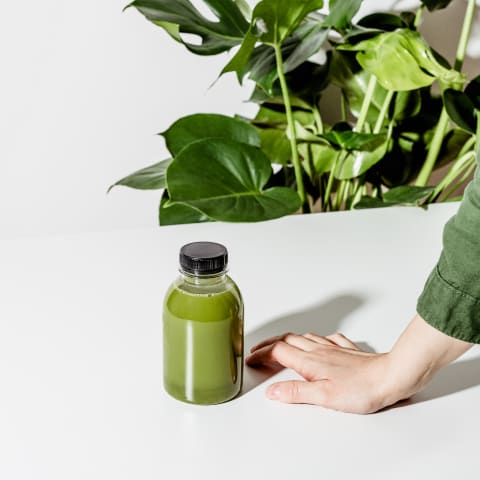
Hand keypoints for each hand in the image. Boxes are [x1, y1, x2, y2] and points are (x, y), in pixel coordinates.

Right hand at [246, 314, 471, 413]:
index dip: (262, 354)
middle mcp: (319, 351)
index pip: (278, 352)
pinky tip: (318, 342)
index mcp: (310, 361)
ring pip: (304, 337)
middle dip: (270, 344)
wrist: (391, 377)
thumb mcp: (324, 396)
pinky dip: (315, 338)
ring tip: (281, 344)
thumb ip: (296, 392)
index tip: (251, 359)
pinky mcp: (347, 351)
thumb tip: (273, 391)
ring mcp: (333, 348)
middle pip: (287, 340)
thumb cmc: (362, 388)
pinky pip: (327, 338)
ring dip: (288, 339)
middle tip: (259, 349)